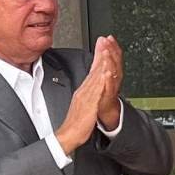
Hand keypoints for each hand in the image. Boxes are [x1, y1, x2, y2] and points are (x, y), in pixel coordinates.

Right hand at [55, 37, 123, 153]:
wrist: (68, 135)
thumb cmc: (76, 123)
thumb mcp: (82, 104)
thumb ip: (87, 95)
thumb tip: (91, 88)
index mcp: (83, 91)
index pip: (92, 70)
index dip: (98, 56)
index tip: (103, 44)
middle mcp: (84, 91)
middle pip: (94, 69)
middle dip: (100, 53)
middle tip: (105, 39)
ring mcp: (87, 97)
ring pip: (95, 77)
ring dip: (101, 63)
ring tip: (106, 50)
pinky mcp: (89, 105)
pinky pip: (96, 92)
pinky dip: (101, 82)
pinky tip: (105, 74)